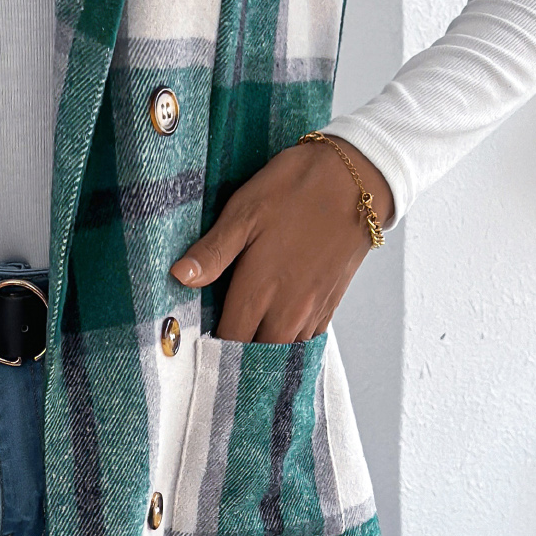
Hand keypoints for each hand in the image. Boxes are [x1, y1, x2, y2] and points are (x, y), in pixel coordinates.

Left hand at [169, 136, 392, 341]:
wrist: (357, 178)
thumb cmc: (295, 189)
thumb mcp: (245, 211)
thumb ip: (213, 251)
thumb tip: (178, 277)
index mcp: (259, 289)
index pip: (230, 340)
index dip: (211, 349)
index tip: (196, 347)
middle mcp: (288, 308)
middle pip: (258, 354)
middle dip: (238, 357)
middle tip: (218, 351)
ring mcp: (314, 308)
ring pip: (286, 350)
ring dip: (266, 353)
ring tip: (247, 348)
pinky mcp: (332, 301)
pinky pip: (310, 339)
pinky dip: (293, 343)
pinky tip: (280, 334)